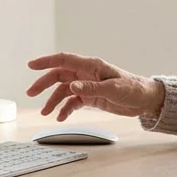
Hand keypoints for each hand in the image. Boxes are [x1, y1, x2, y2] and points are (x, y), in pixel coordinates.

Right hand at [26, 52, 165, 120]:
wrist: (146, 100)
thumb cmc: (134, 89)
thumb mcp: (113, 89)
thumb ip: (91, 88)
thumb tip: (72, 86)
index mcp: (91, 66)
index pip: (63, 60)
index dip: (46, 61)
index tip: (31, 65)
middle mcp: (86, 74)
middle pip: (59, 75)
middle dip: (43, 83)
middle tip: (30, 93)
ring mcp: (88, 85)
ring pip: (63, 90)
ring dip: (53, 100)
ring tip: (45, 112)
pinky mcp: (91, 97)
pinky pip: (73, 101)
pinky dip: (65, 109)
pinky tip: (60, 117)